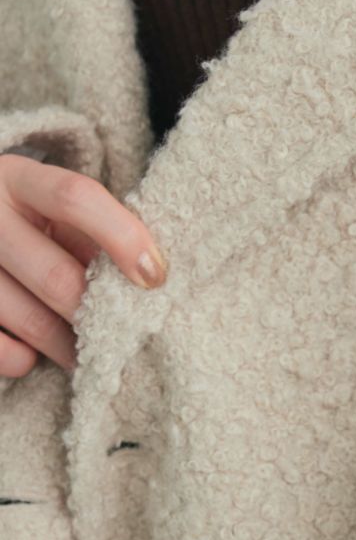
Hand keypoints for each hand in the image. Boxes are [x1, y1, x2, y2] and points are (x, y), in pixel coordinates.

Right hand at [0, 153, 168, 377]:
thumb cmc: (30, 225)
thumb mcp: (55, 213)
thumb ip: (95, 234)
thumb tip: (153, 280)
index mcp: (17, 180)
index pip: (75, 198)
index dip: (123, 237)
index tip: (156, 278)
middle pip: (57, 277)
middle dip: (98, 315)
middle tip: (124, 337)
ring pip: (32, 321)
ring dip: (71, 347)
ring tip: (89, 355)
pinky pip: (0, 351)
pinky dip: (23, 360)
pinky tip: (33, 355)